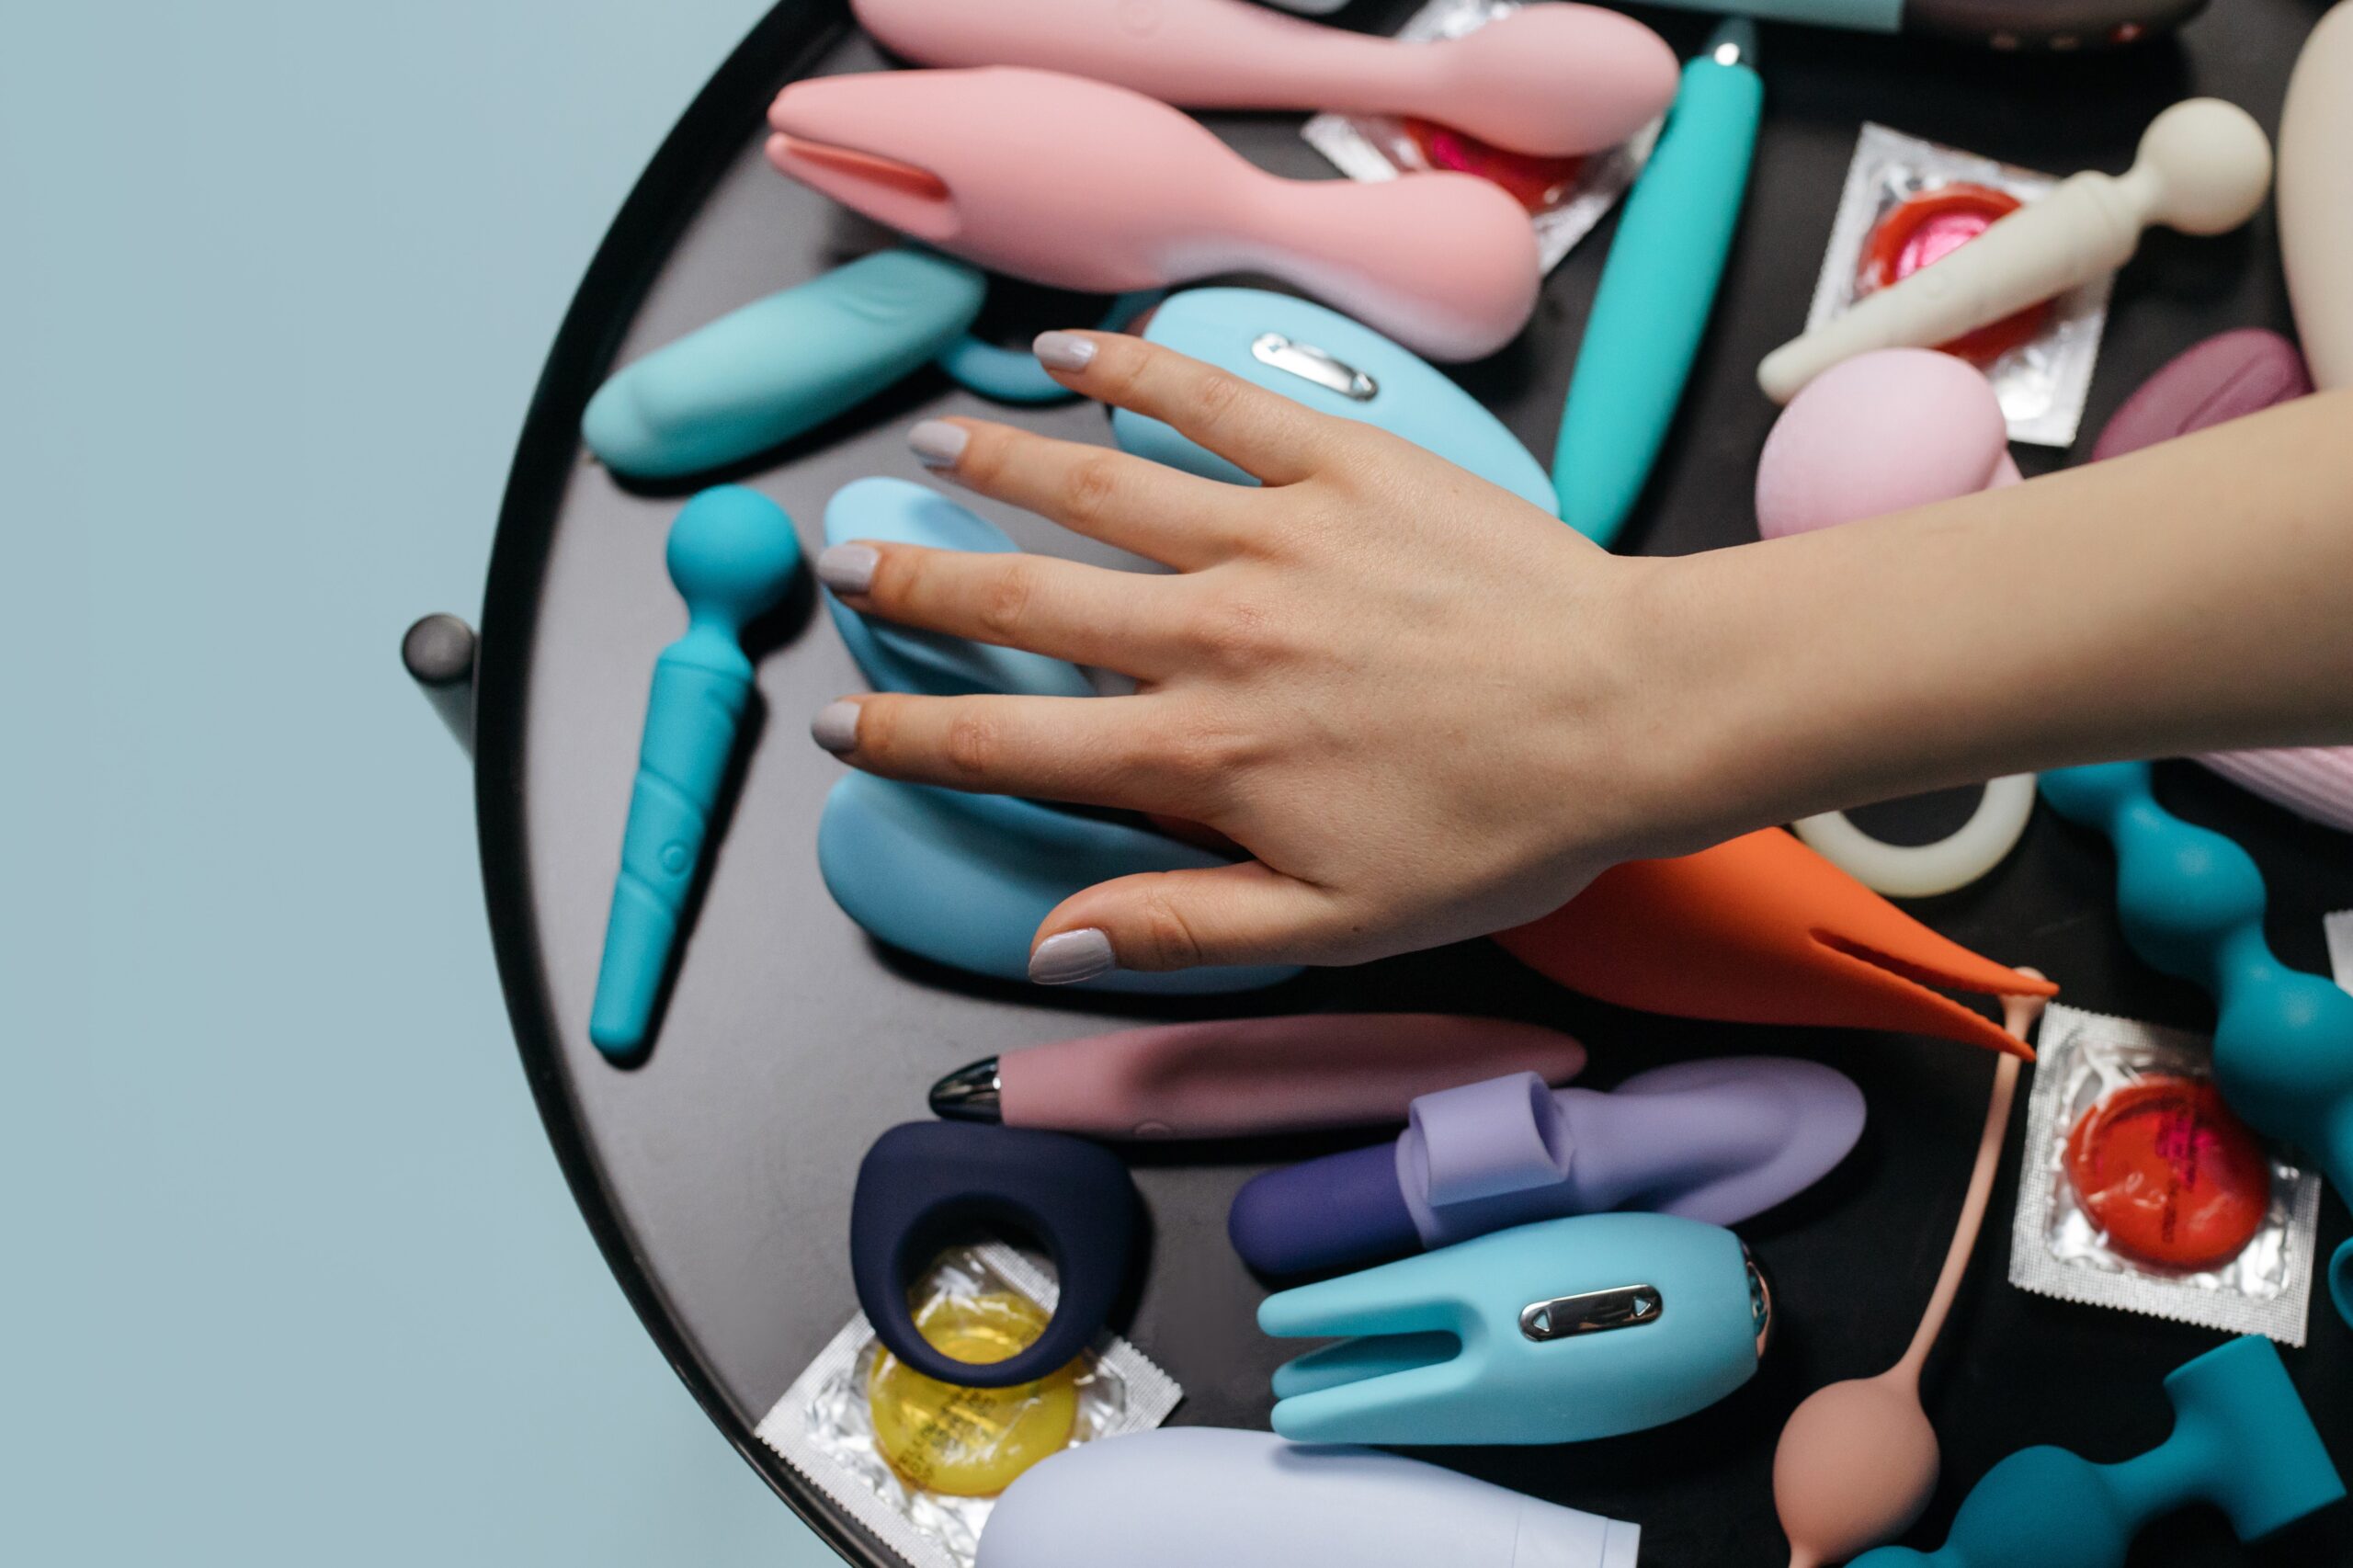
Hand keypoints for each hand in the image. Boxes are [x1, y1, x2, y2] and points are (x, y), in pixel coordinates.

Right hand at [809, 330, 1713, 982]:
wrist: (1634, 710)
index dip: (909, 741)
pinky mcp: (1338, 466)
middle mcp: (1210, 636)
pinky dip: (1132, 370)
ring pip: (1095, 489)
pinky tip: (1070, 352)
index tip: (842, 727)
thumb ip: (1180, 929)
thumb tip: (1056, 947)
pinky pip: (1212, 403)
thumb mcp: (1337, 927)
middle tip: (847, 557)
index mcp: (1200, 756)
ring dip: (998, 465)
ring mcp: (1270, 539)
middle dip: (917, 585)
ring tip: (927, 448)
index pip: (1009, 749)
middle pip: (1022, 604)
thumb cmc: (1500, 828)